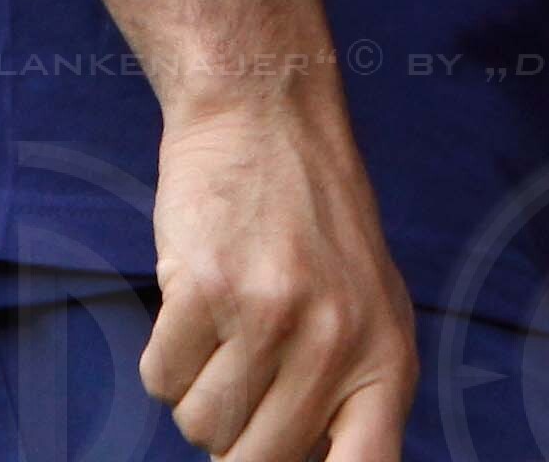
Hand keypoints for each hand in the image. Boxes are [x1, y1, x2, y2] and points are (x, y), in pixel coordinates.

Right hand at [140, 80, 416, 461]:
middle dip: (234, 432)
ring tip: (230, 317)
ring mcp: (273, 317)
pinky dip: (166, 352)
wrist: (268, 120)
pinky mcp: (208, 292)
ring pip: (199, 426)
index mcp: (388, 358)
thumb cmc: (315, 229)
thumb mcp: (366, 312)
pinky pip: (160, 380)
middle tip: (245, 364)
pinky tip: (198, 295)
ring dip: (198, 387)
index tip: (272, 459)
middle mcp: (338, 343)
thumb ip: (344, 396)